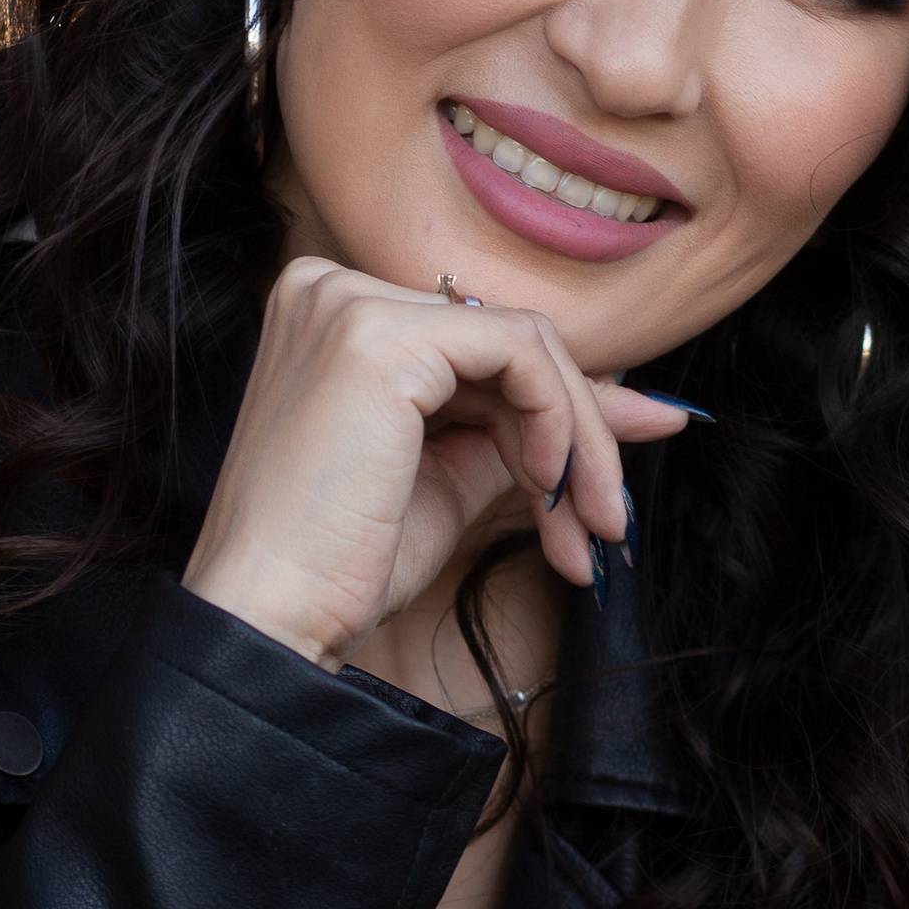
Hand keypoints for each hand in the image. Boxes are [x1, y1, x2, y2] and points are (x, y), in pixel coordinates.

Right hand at [181, 255, 691, 670]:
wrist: (269, 617)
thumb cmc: (338, 566)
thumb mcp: (445, 478)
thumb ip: (521, 431)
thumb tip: (639, 409)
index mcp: (332, 317)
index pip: (479, 344)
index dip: (561, 408)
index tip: (610, 476)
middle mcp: (331, 290)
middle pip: (508, 340)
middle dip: (578, 436)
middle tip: (607, 523)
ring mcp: (350, 306)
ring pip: (526, 344)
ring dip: (578, 442)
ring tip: (588, 528)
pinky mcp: (381, 337)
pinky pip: (519, 351)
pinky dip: (557, 420)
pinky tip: (546, 486)